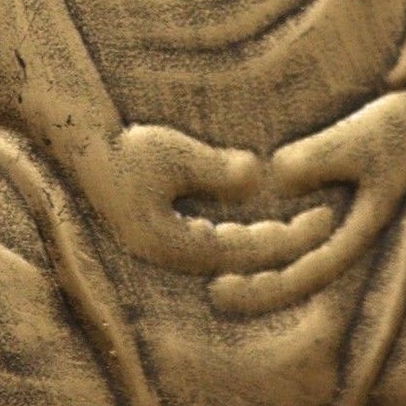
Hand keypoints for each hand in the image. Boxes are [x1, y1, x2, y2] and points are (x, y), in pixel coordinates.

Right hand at [76, 123, 335, 276]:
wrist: (80, 146)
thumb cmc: (124, 147)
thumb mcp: (175, 155)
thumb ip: (217, 172)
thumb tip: (256, 179)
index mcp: (171, 246)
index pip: (247, 252)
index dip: (289, 237)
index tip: (324, 218)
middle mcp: (168, 255)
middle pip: (239, 259)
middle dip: (282, 242)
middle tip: (324, 221)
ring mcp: (161, 245)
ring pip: (225, 253)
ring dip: (261, 240)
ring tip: (299, 224)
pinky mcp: (157, 231)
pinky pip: (209, 239)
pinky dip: (236, 231)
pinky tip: (253, 213)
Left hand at [207, 82, 405, 315]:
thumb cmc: (399, 123)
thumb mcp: (354, 140)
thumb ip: (314, 161)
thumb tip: (276, 180)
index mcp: (364, 226)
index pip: (308, 271)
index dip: (266, 286)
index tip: (222, 288)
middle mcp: (355, 228)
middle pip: (301, 269)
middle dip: (260, 283)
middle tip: (214, 291)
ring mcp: (348, 212)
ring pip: (301, 249)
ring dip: (265, 255)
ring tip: (222, 252)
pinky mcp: (342, 193)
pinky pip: (304, 221)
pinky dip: (277, 226)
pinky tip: (245, 219)